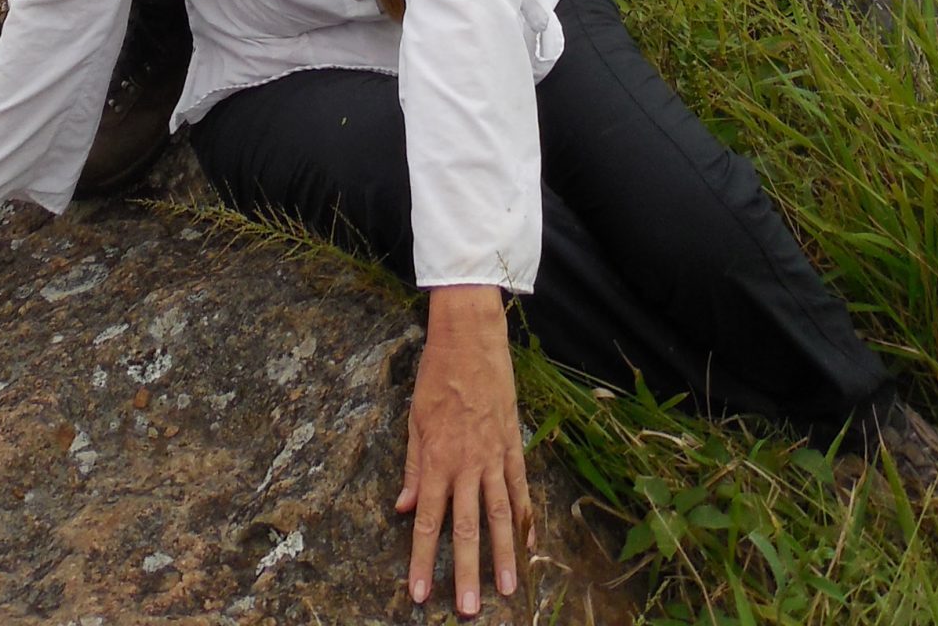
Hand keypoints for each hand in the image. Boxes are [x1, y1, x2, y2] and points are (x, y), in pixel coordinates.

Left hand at [397, 285, 532, 616]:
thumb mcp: (414, 419)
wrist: (470, 339)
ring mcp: (494, 455)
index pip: (429, 521)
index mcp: (437, 459)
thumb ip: (413, 466)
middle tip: (470, 609)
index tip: (420, 594)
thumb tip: (406, 507)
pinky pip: (521, 487)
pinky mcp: (513, 444)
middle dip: (466, 572)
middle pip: (467, 527)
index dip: (423, 560)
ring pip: (500, 514)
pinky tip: (530, 542)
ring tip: (508, 588)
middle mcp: (467, 464)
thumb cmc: (436, 375)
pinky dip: (526, 516)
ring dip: (503, 554)